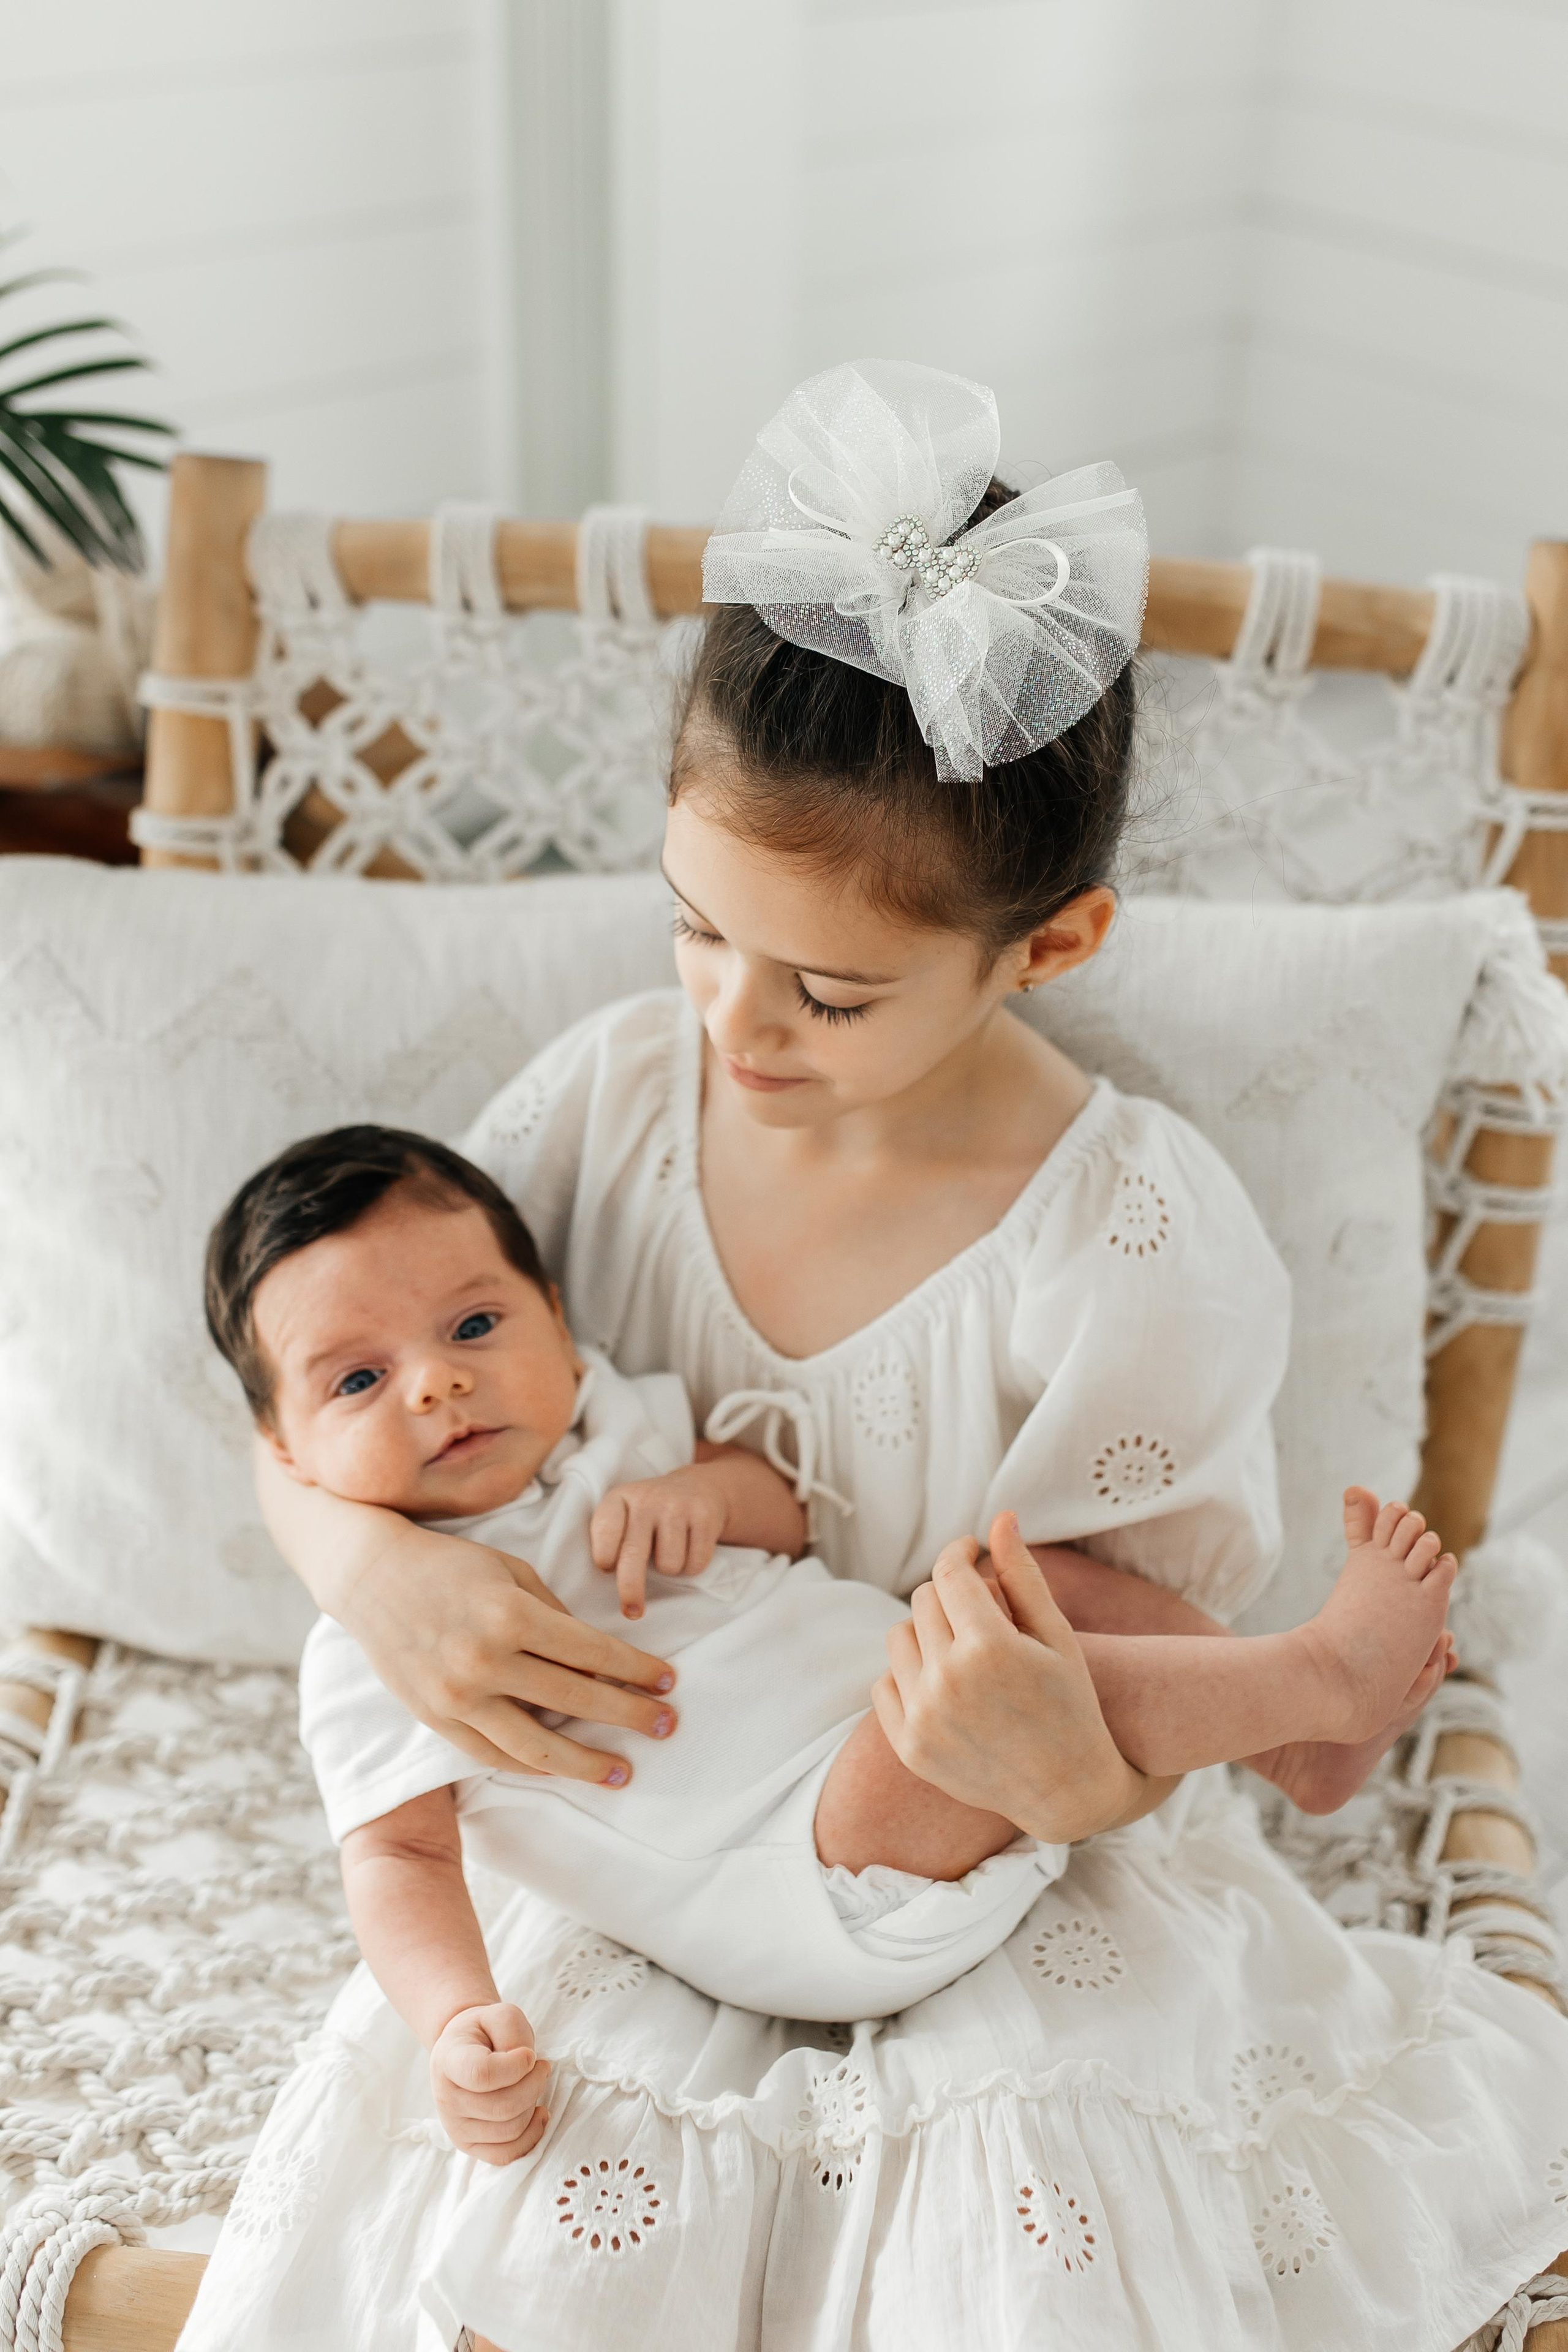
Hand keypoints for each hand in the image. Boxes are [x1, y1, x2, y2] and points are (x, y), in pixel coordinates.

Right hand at [340, 1519, 677, 1783]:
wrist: (371, 1577)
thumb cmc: (450, 1566)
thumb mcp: (511, 1571)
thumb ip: (555, 1615)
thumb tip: (598, 1658)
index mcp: (509, 1614)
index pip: (591, 1653)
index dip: (636, 1671)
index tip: (668, 1682)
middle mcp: (484, 1660)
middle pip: (574, 1699)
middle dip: (629, 1715)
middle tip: (667, 1727)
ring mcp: (456, 1696)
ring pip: (534, 1745)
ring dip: (585, 1762)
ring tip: (622, 1772)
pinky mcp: (435, 1718)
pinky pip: (492, 1754)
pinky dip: (531, 1765)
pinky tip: (562, 1770)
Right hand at [430, 2002, 549, 2164]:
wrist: (466, 2049)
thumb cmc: (486, 2032)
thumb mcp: (500, 2013)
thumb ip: (512, 2032)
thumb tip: (526, 2066)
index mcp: (448, 2060)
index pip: (482, 2074)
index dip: (516, 2066)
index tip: (530, 2055)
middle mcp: (446, 2098)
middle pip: (503, 2106)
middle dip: (534, 2085)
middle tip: (541, 2067)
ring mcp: (455, 2126)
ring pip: (509, 2130)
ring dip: (533, 2105)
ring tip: (534, 2084)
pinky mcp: (469, 2145)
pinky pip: (507, 2155)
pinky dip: (531, 2136)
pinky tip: (537, 2113)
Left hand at [590, 1465, 729, 1618]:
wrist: (696, 1488)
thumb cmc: (651, 1515)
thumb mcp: (624, 1514)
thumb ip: (611, 1540)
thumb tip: (608, 1580)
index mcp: (620, 1499)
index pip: (605, 1531)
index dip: (604, 1557)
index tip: (607, 1570)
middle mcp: (647, 1499)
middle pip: (634, 1554)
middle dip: (631, 1590)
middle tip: (632, 1613)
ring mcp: (678, 1505)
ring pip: (669, 1564)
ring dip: (670, 1569)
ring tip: (671, 1552)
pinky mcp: (705, 1516)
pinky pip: (695, 1563)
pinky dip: (693, 1566)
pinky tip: (690, 1548)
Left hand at [871, 1512, 1153, 1842]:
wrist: (1067, 1790)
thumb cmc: (1071, 1702)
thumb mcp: (1056, 1634)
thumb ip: (1022, 1575)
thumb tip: (1001, 1517)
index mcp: (990, 1647)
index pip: (950, 1572)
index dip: (959, 1551)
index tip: (971, 1550)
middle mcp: (949, 1681)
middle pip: (923, 1600)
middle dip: (949, 1593)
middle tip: (979, 1608)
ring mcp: (924, 1717)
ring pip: (899, 1637)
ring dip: (925, 1631)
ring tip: (961, 1646)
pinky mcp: (909, 1747)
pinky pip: (885, 1683)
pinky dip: (909, 1675)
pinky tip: (945, 1683)